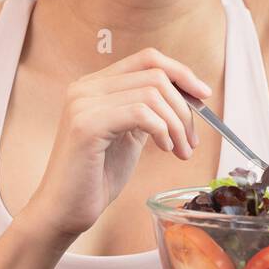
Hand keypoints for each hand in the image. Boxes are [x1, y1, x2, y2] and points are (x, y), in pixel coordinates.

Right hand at [22, 47, 211, 244]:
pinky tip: (164, 149)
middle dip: (184, 108)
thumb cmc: (97, 176)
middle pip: (155, 74)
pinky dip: (163, 130)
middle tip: (191, 140)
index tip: (203, 95)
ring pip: (152, 93)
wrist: (65, 210)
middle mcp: (85, 87)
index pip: (147, 58)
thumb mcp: (129, 134)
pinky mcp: (86, 125)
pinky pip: (141, 113)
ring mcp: (83, 103)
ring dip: (177, 124)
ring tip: (180, 150)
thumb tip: (187, 95)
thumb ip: (148, 111)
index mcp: (95, 85)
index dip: (181, 72)